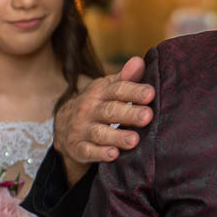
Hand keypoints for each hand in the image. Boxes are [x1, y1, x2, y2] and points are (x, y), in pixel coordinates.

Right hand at [55, 56, 155, 185]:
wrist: (65, 125)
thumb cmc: (97, 104)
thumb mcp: (108, 88)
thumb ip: (126, 77)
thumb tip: (140, 61)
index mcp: (100, 91)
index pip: (118, 89)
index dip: (134, 91)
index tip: (150, 94)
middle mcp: (89, 109)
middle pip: (110, 111)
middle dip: (129, 114)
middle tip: (148, 116)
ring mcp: (82, 128)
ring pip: (100, 133)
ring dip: (117, 137)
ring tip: (134, 140)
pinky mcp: (78, 147)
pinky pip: (88, 151)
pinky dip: (100, 154)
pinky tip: (113, 155)